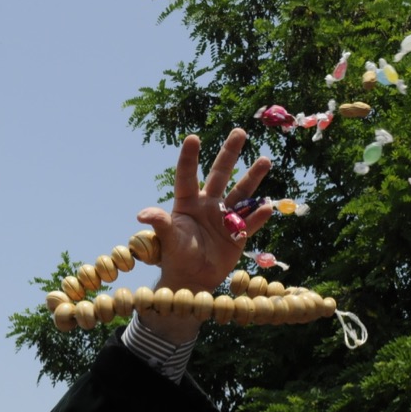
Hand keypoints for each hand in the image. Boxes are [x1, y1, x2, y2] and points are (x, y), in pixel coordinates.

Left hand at [136, 128, 272, 341]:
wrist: (192, 279)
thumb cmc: (175, 257)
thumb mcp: (168, 239)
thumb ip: (160, 223)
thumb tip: (142, 214)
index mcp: (187, 203)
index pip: (187, 176)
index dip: (189, 158)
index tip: (192, 138)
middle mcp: (207, 205)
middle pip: (220, 175)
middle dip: (229, 154)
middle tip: (239, 132)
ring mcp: (224, 218)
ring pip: (241, 194)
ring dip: (253, 178)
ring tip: (265, 160)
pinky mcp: (237, 235)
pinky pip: (250, 223)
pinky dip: (259, 216)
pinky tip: (268, 206)